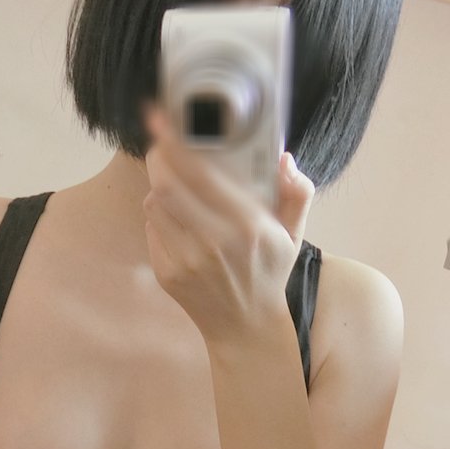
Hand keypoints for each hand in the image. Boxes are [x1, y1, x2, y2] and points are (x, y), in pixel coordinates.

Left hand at [140, 101, 314, 347]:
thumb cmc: (269, 271)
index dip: (175, 144)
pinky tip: (176, 219)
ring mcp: (187, 261)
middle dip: (158, 157)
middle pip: (166, 185)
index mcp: (248, 226)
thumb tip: (285, 159)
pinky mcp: (167, 274)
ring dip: (159, 186)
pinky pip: (152, 229)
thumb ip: (297, 192)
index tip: (163, 121)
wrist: (245, 326)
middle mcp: (214, 243)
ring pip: (154, 205)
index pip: (199, 174)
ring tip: (173, 181)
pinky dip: (159, 217)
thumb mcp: (293, 233)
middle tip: (161, 143)